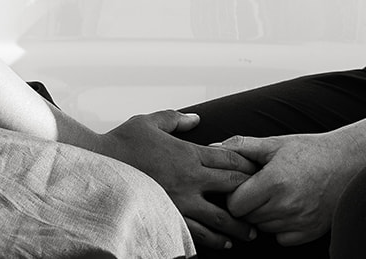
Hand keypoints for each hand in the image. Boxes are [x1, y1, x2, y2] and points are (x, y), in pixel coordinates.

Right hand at [101, 110, 257, 251]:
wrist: (100, 166)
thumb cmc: (122, 143)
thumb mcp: (150, 121)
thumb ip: (175, 119)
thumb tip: (195, 119)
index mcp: (188, 154)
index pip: (229, 159)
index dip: (248, 164)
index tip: (260, 170)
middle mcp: (190, 179)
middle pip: (232, 188)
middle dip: (251, 195)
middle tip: (265, 203)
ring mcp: (180, 201)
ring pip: (218, 217)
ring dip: (235, 226)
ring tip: (247, 234)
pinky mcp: (168, 217)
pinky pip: (194, 232)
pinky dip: (209, 240)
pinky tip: (219, 245)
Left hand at [220, 131, 363, 246]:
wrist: (346, 163)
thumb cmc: (310, 151)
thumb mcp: (274, 144)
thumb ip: (241, 146)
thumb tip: (214, 148)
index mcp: (273, 182)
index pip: (234, 204)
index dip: (234, 194)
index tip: (244, 183)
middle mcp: (285, 206)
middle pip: (247, 217)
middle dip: (248, 203)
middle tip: (261, 187)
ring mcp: (298, 221)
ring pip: (263, 227)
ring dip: (264, 214)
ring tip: (277, 194)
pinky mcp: (309, 232)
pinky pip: (281, 238)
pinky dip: (280, 226)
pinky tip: (288, 207)